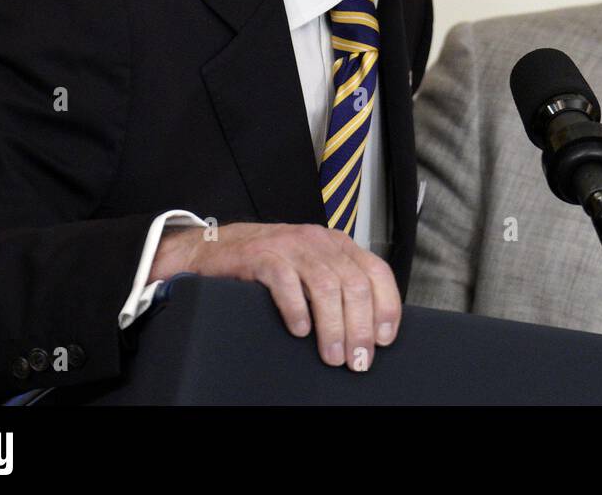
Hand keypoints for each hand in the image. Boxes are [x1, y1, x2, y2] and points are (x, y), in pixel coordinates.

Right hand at [148, 221, 399, 370]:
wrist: (215, 249)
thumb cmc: (268, 265)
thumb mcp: (311, 270)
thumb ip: (338, 287)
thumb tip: (367, 330)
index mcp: (337, 245)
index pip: (376, 271)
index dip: (386, 305)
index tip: (385, 338)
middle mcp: (318, 242)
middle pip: (353, 284)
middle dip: (360, 327)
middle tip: (357, 359)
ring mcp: (290, 246)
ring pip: (325, 285)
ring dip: (333, 326)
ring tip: (332, 355)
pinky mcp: (261, 255)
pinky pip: (285, 281)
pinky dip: (296, 309)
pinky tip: (299, 331)